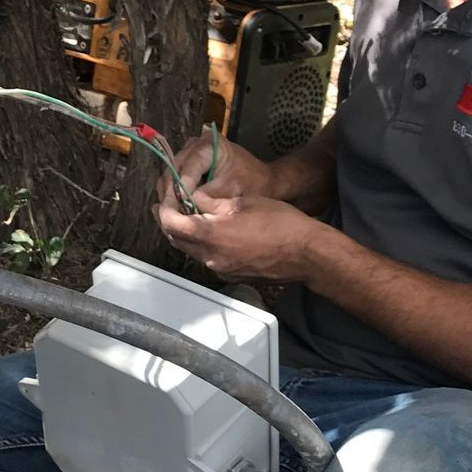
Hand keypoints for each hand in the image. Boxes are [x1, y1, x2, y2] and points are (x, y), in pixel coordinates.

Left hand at [155, 189, 319, 282]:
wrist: (307, 254)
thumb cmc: (280, 222)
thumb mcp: (243, 202)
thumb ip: (212, 201)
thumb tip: (192, 197)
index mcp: (212, 235)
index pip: (171, 223)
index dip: (164, 208)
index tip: (165, 195)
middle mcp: (210, 257)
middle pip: (176, 239)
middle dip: (168, 220)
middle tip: (166, 203)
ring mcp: (220, 269)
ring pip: (190, 250)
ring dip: (184, 232)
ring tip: (185, 213)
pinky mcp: (230, 275)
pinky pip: (206, 258)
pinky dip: (200, 243)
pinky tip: (208, 230)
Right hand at [156, 129, 277, 210]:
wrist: (261, 179)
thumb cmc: (252, 184)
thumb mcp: (231, 192)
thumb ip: (207, 198)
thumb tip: (183, 207)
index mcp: (209, 145)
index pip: (188, 167)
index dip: (180, 190)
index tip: (176, 212)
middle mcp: (195, 143)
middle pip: (173, 170)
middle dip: (170, 195)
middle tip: (169, 219)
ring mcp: (189, 151)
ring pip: (169, 174)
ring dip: (169, 195)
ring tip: (171, 217)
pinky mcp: (187, 161)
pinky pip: (173, 177)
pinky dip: (173, 193)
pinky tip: (175, 210)